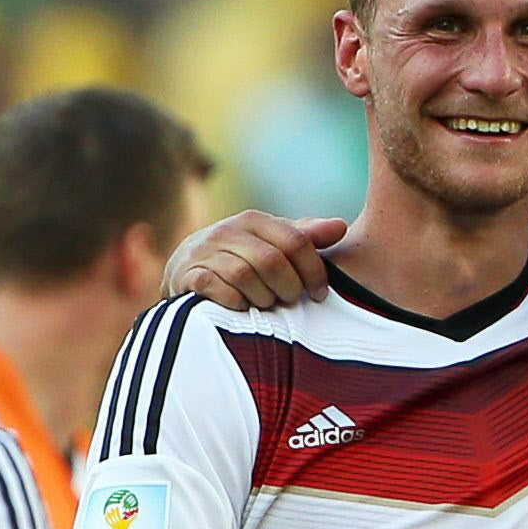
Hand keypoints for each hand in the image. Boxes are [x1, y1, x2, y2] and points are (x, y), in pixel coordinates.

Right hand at [164, 211, 345, 307]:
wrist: (186, 271)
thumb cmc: (242, 259)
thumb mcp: (272, 244)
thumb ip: (305, 237)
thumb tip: (341, 226)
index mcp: (253, 220)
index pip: (296, 241)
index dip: (314, 271)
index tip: (319, 293)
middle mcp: (226, 230)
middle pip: (272, 260)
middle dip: (288, 287)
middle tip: (291, 301)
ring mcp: (204, 252)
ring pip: (245, 275)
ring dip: (263, 297)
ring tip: (267, 305)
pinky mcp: (187, 274)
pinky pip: (217, 288)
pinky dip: (235, 302)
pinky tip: (243, 308)